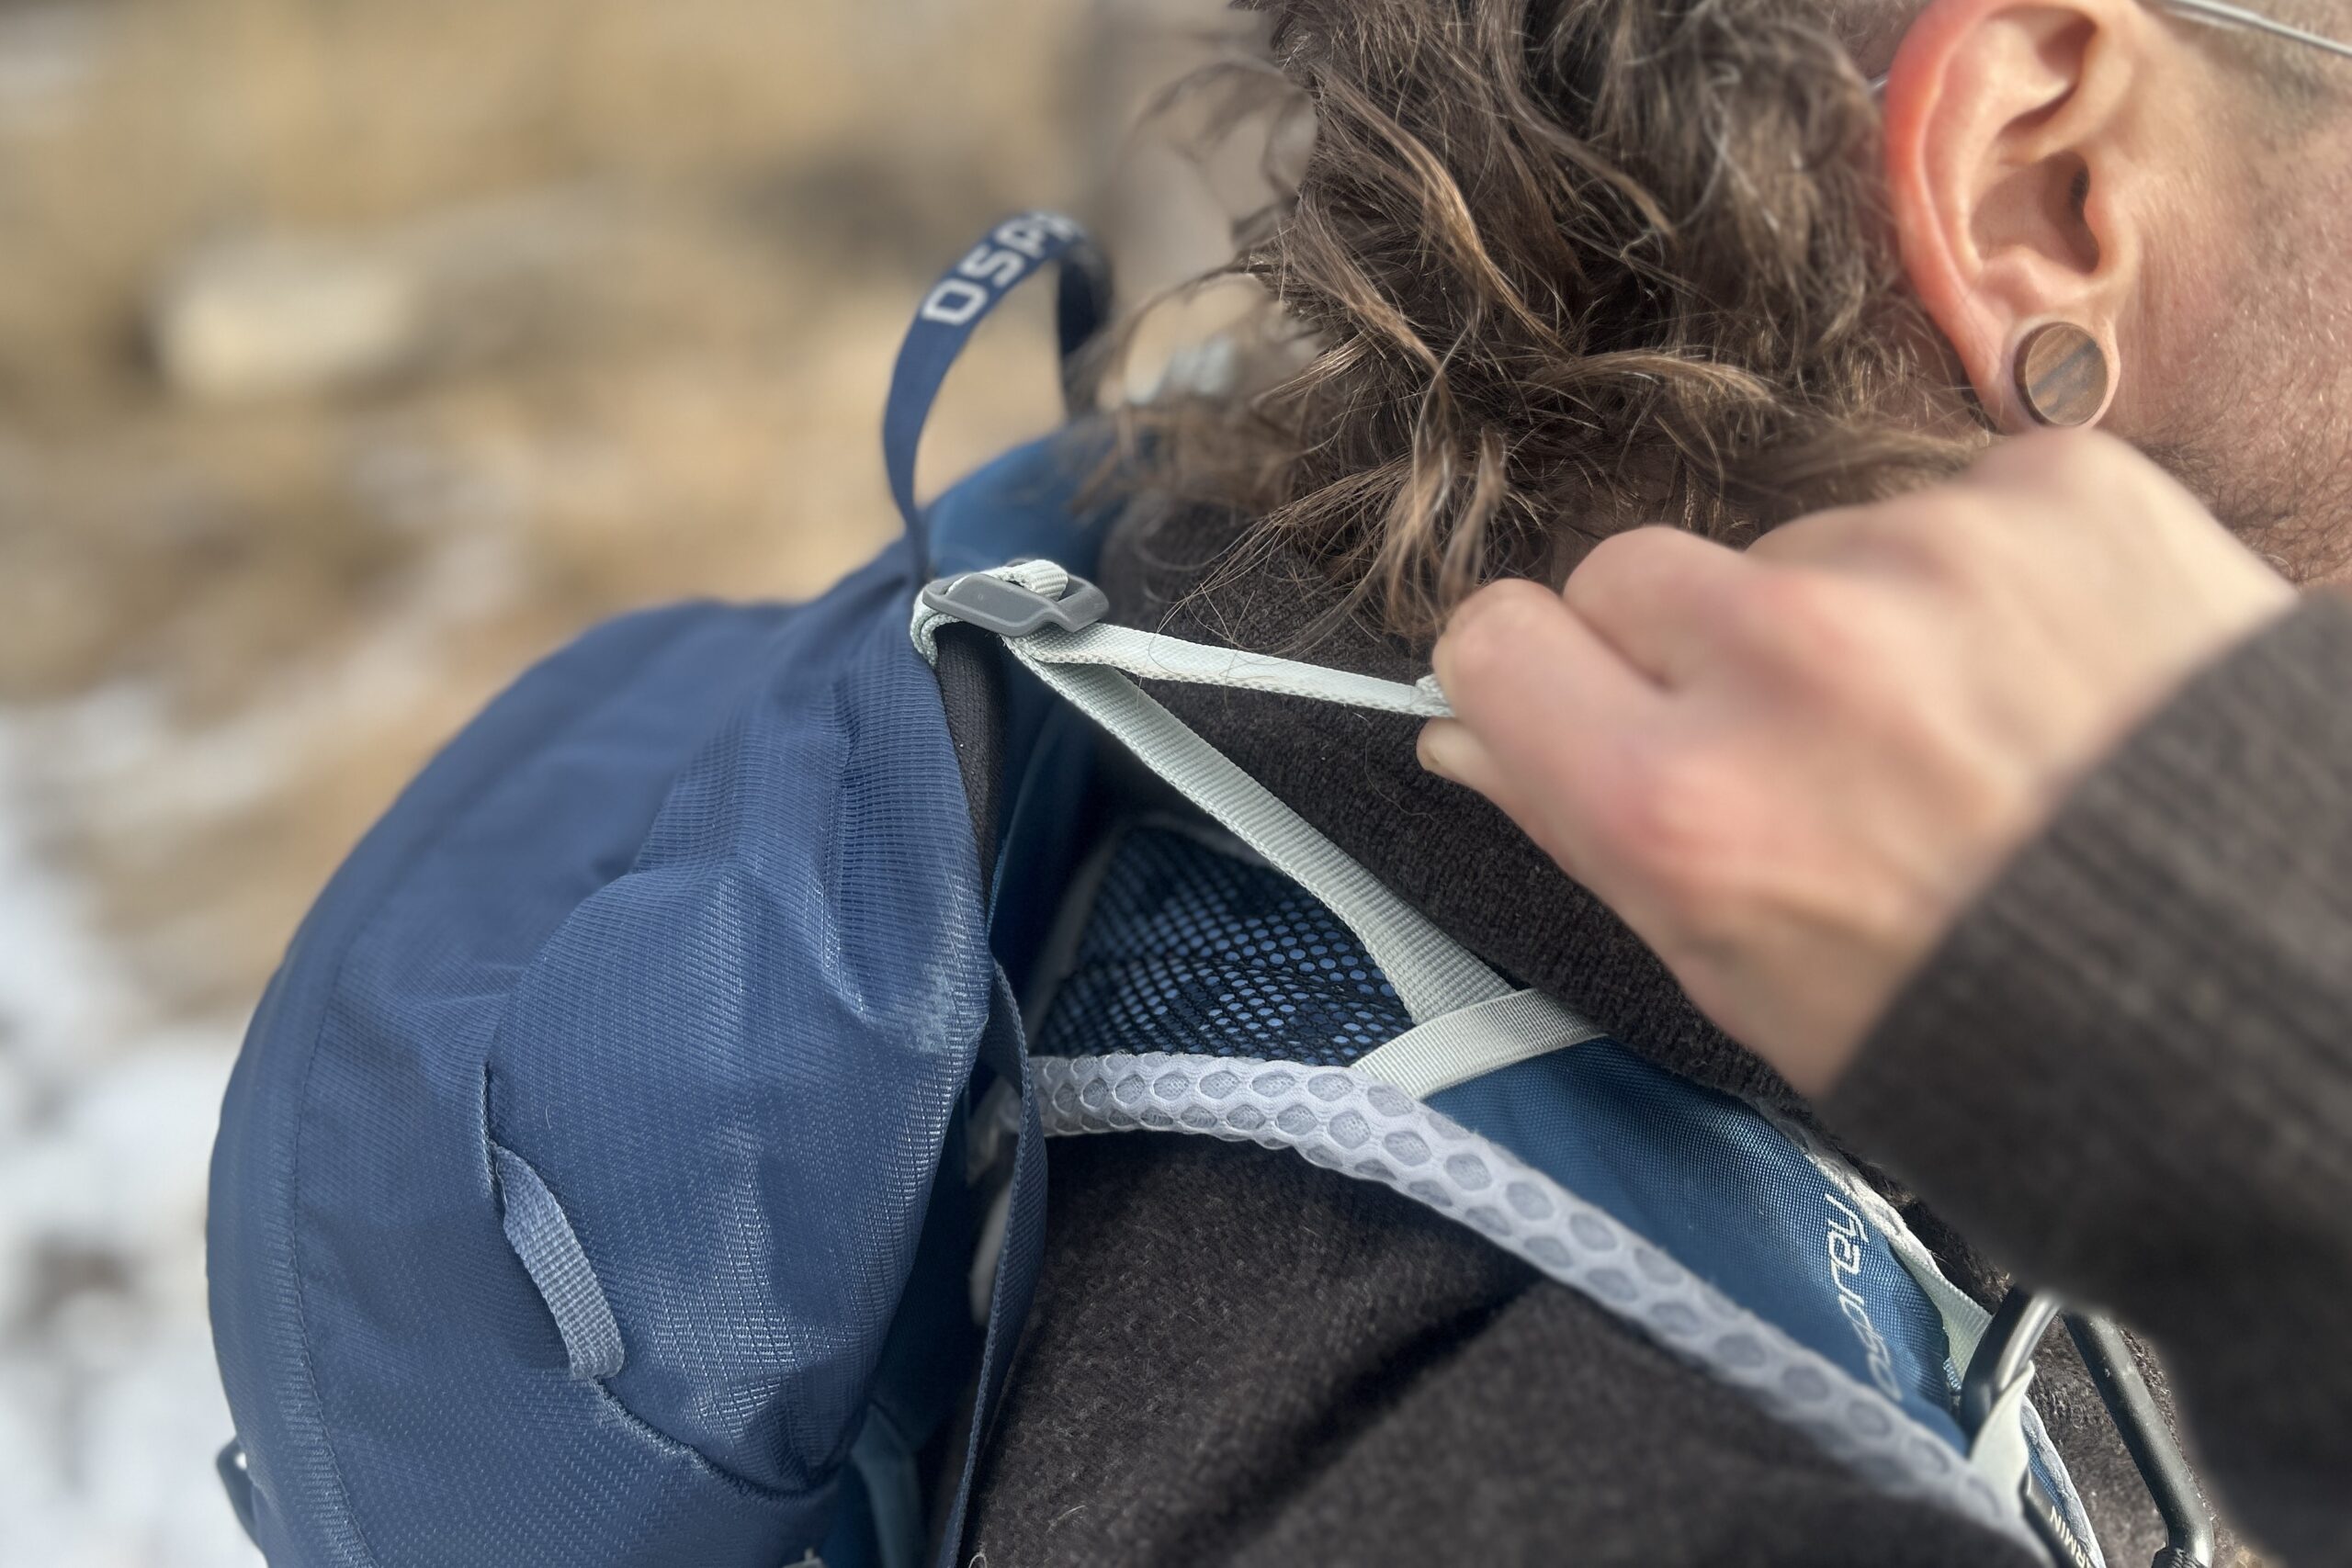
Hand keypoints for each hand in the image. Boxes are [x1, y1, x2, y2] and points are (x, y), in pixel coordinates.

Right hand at [1420, 430, 2296, 1095]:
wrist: (2291, 991)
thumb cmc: (2010, 1030)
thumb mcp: (1753, 982)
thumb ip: (1592, 836)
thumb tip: (1472, 730)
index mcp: (1682, 809)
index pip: (1494, 640)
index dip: (1538, 681)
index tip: (1583, 706)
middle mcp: (1782, 658)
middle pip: (1630, 574)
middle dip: (1686, 650)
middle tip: (1800, 750)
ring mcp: (1927, 555)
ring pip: (1799, 543)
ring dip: (1849, 617)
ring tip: (1978, 735)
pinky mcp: (2059, 485)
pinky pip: (1947, 502)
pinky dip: (1981, 578)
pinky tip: (2058, 678)